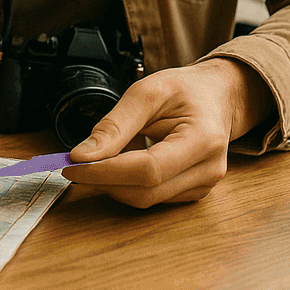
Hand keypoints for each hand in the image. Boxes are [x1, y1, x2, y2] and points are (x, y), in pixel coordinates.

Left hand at [61, 57, 271, 207]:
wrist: (217, 96)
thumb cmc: (186, 89)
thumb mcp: (148, 91)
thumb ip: (115, 124)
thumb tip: (83, 155)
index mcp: (203, 139)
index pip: (148, 170)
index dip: (106, 172)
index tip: (73, 165)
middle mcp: (208, 170)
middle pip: (145, 192)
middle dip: (104, 180)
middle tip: (74, 164)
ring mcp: (203, 185)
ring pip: (146, 199)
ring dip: (113, 184)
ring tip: (97, 159)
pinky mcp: (193, 192)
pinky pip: (153, 197)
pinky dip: (128, 184)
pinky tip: (120, 164)